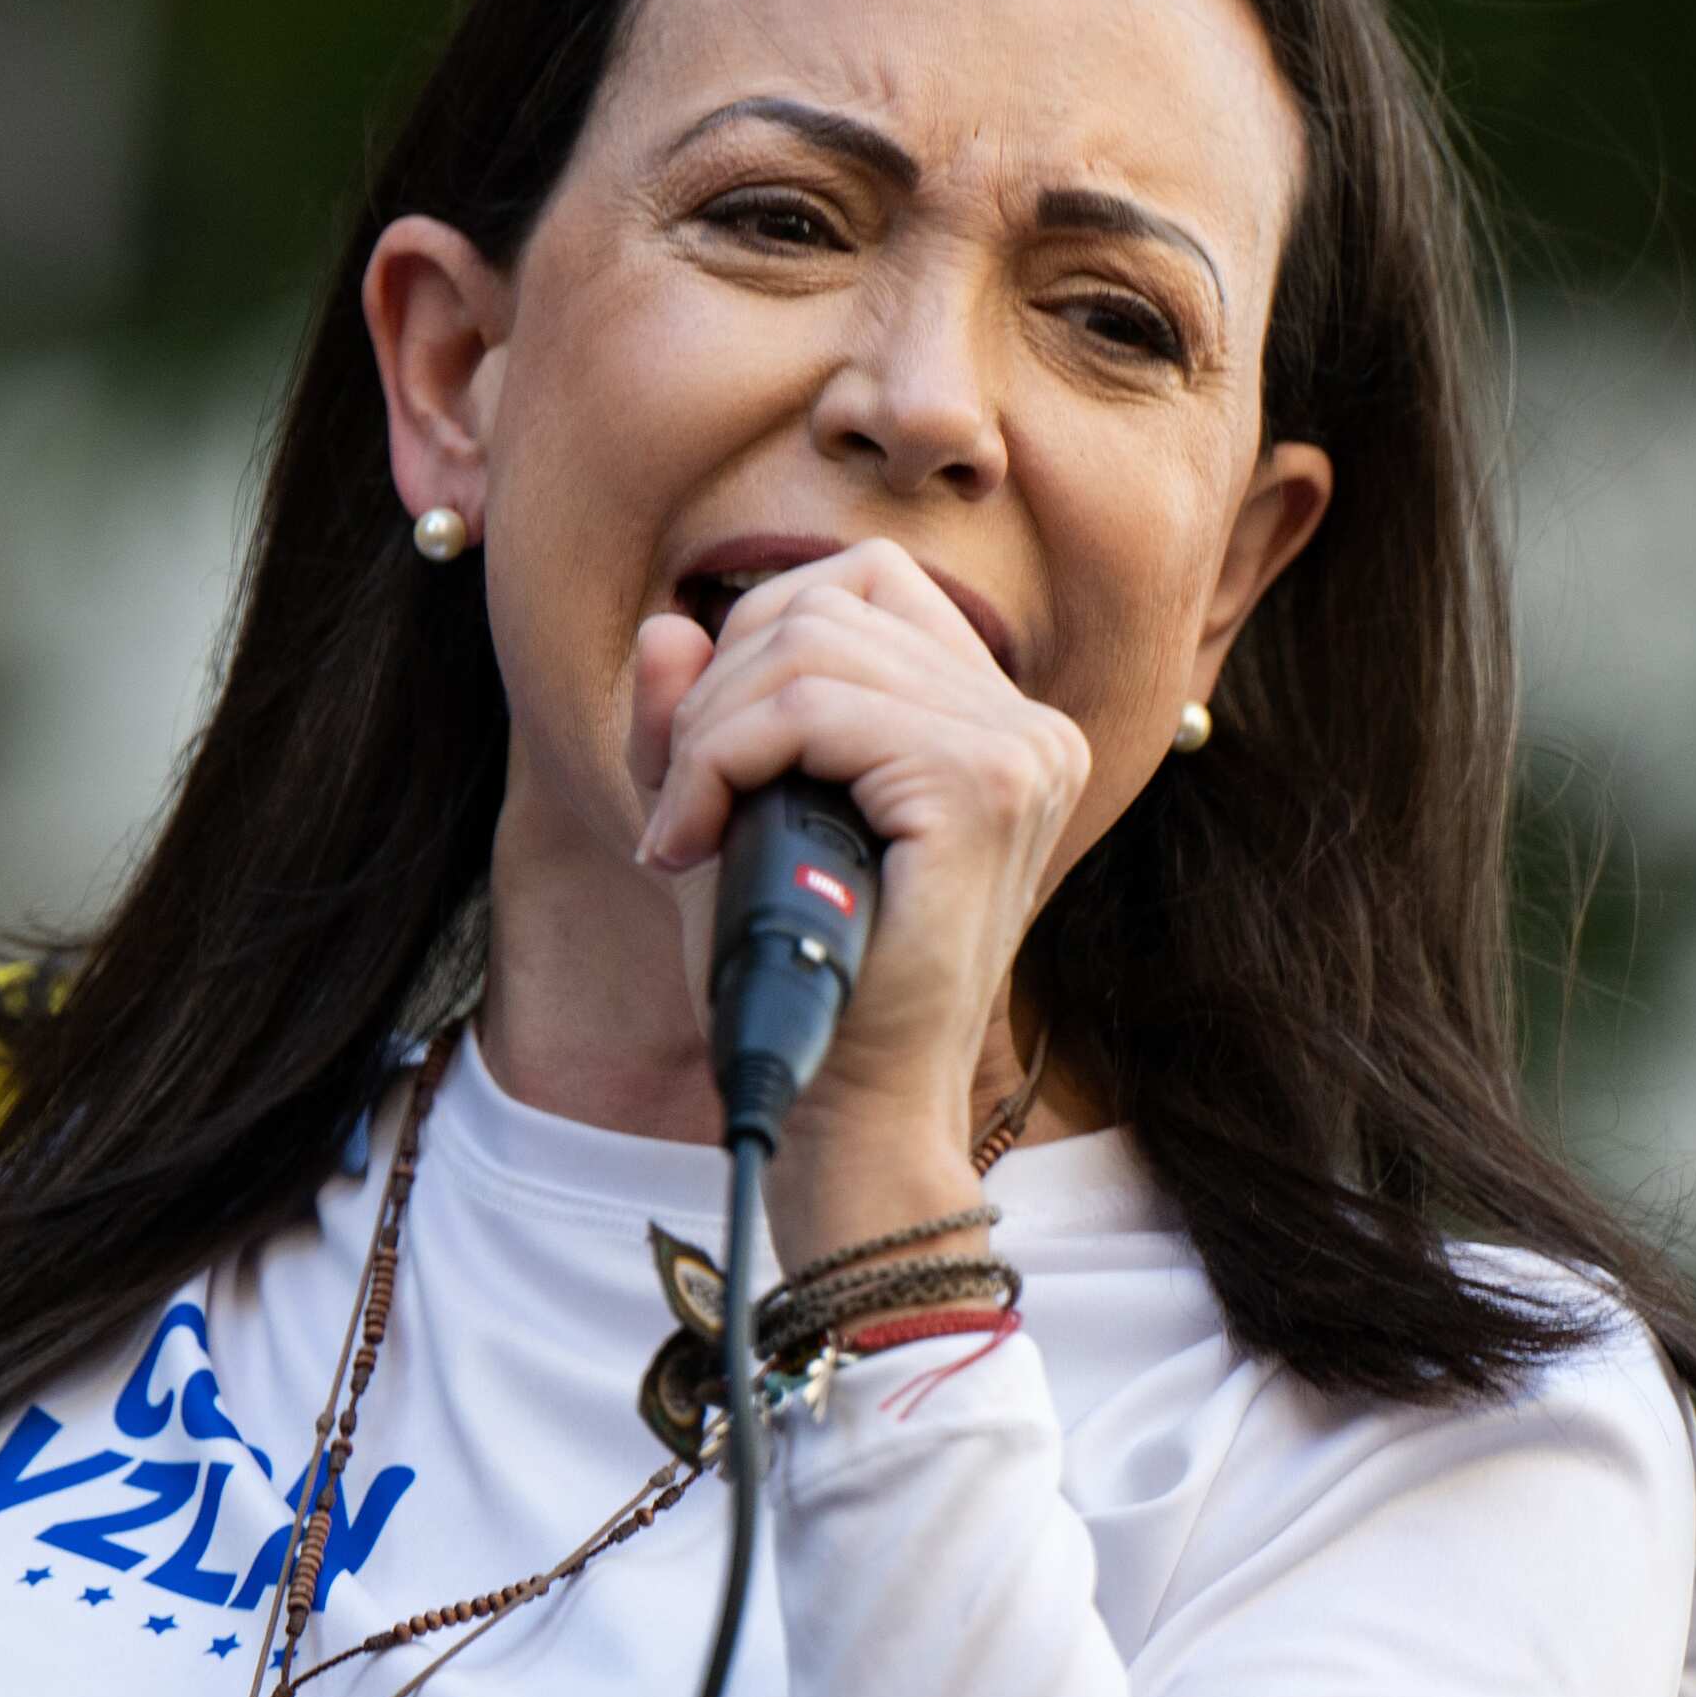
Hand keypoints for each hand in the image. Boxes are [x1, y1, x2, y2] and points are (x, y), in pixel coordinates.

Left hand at [628, 542, 1092, 1258]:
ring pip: (811, 642)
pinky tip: (694, 840)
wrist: (848, 1111)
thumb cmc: (803, 979)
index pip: (861, 585)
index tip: (704, 762)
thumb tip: (668, 625)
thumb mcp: (733, 823)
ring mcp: (1019, 749)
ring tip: (685, 830)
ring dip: (708, 732)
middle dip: (717, 691)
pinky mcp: (984, 785)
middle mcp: (1026, 723)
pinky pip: (813, 705)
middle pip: (828, 600)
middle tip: (679, 808)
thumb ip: (699, 723)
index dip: (752, 646)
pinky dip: (722, 757)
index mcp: (993, 721)